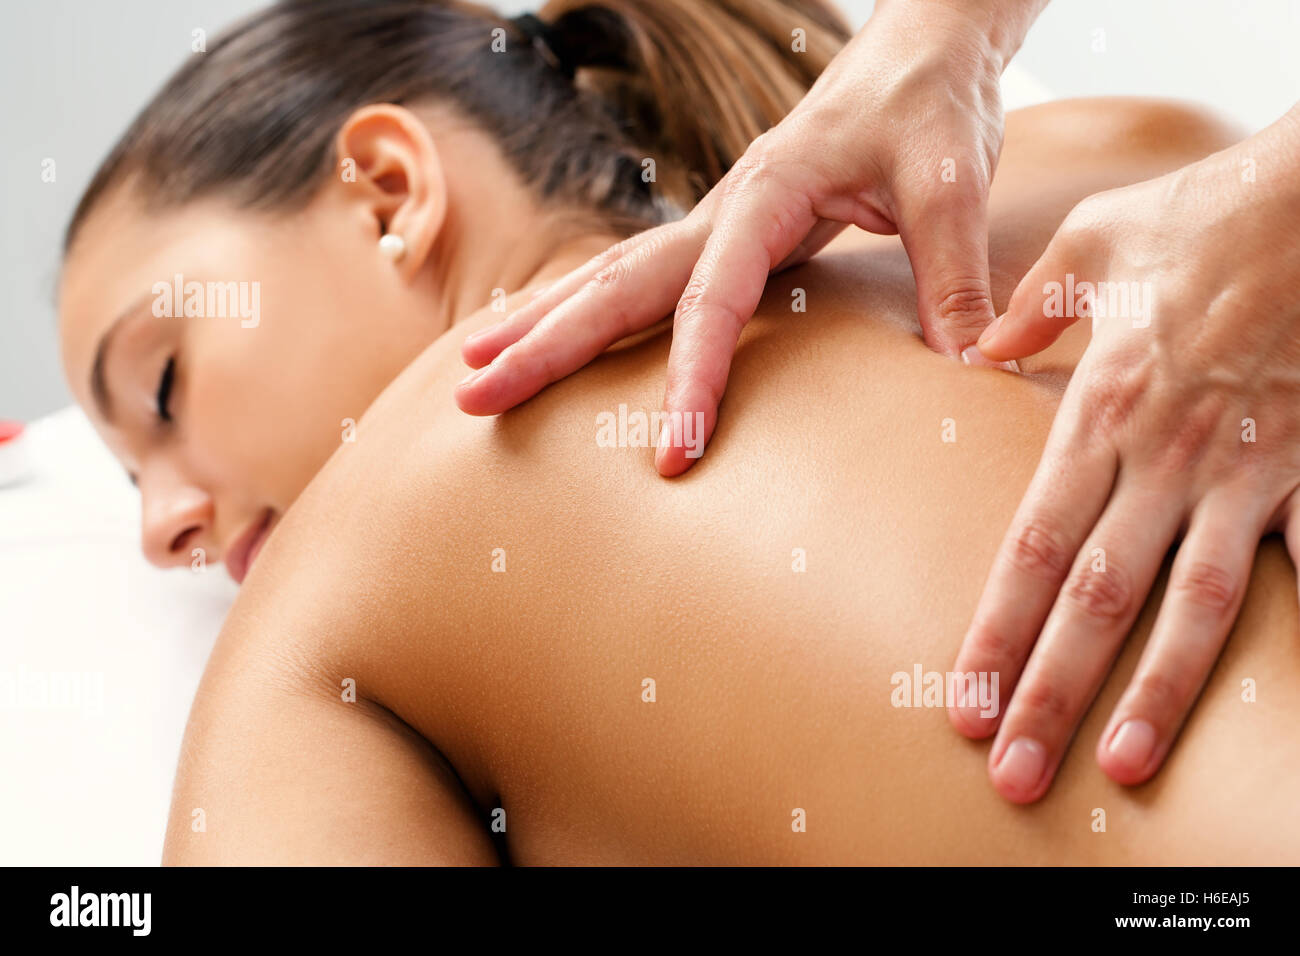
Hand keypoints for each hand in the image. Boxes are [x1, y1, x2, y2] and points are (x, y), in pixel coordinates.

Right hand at [457, 0, 1044, 474]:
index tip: (672, 456)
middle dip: (542, 344)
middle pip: (614, 281)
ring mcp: (716, 221)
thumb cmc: (932, 105)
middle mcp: (723, 208)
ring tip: (472, 370)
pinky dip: (584, 311)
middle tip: (473, 398)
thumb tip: (971, 367)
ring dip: (540, 323)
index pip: (712, 297)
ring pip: (609, 276)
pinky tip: (551, 333)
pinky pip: (639, 279)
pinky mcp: (727, 235)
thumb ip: (954, 274)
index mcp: (767, 192)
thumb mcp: (951, 182)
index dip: (690, 376)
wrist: (920, 48)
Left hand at [949, 105, 1299, 801]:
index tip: (964, 699)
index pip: (1033, 546)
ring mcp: (1246, 470)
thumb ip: (1031, 308)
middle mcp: (1165, 458)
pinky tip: (1261, 694)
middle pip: (1099, 599)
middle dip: (1053, 691)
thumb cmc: (1207, 213)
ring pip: (1195, 604)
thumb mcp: (1093, 245)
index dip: (996, 630)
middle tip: (1014, 772)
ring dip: (1158, 691)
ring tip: (1122, 764)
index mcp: (1099, 411)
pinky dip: (1287, 618)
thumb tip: (978, 346)